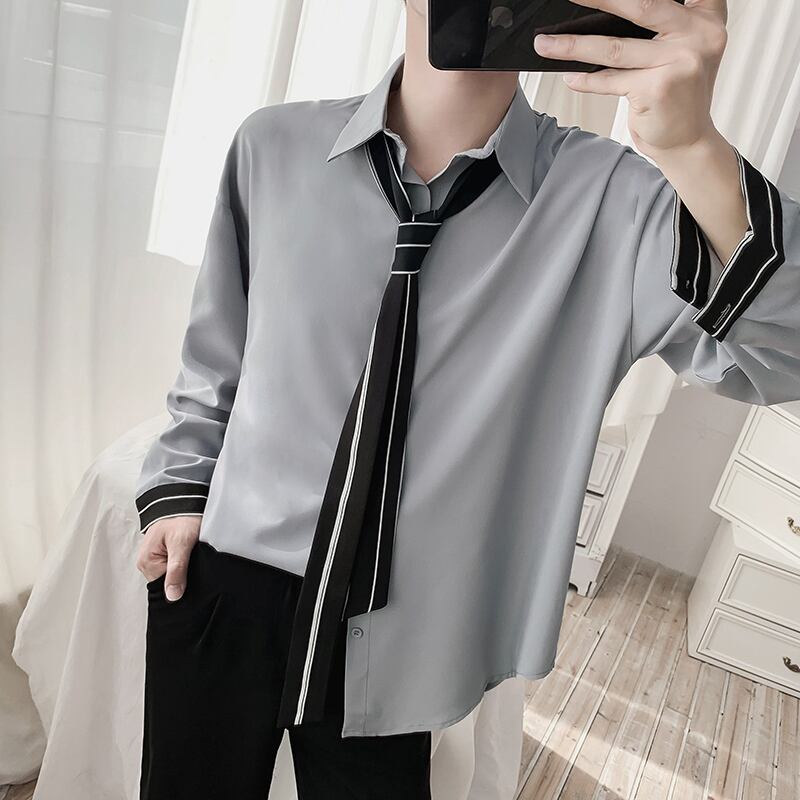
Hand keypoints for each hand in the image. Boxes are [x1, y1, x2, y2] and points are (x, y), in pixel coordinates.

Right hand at [136, 516, 200, 600]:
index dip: (182, 583)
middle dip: (183, 576)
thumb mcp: (182, 543)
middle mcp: (147, 562)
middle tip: (193, 560)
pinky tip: (190, 554)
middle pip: (168, 582)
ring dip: (184, 568)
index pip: (165, 587)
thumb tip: (173, 596)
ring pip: (172, 574)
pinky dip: (183, 562)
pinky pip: (174, 566)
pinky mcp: (164, 553)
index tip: (192, 572)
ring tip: (191, 554)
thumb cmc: (181, 516)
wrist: (184, 498)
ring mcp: (155, 557)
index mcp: (146, 562)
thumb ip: (177, 570)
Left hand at [532, 0, 727, 157]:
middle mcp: (698, 35)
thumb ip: (663, 25)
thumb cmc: (678, 94)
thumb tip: (603, 12)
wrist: (688, 140)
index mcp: (705, 18)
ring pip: (614, 47)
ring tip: (545, 43)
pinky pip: (611, 80)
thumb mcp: (682, 50)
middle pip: (640, 6)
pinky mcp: (657, 89)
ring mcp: (679, 62)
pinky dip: (586, 80)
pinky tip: (569, 76)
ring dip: (573, 46)